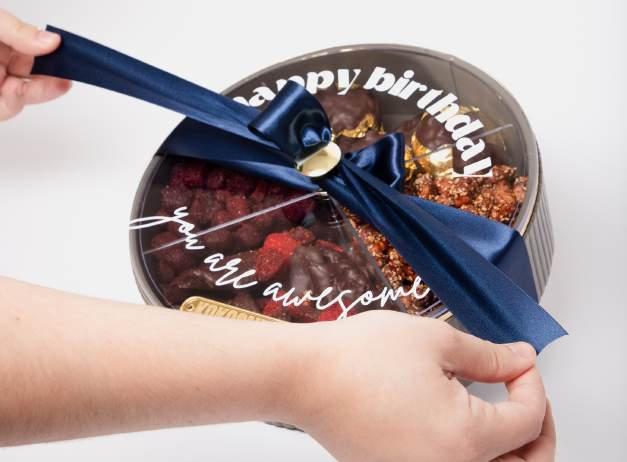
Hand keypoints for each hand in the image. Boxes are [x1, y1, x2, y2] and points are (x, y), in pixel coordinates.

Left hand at [0, 9, 69, 120]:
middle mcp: (2, 63)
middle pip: (39, 72)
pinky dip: (19, 100)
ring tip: (62, 83)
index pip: (37, 46)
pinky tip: (20, 89)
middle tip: (79, 71)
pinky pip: (13, 106)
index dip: (58, 51)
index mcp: (3, 41)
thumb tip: (52, 40)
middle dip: (59, 73)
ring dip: (46, 89)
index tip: (77, 52)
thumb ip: (19, 31)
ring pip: (30, 92)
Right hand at [290, 311, 551, 461]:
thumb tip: (520, 360)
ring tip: (508, 419)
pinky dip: (474, 457)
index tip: (521, 362)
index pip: (527, 421)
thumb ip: (489, 356)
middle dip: (537, 431)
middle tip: (530, 397)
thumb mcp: (435, 341)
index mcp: (464, 441)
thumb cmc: (357, 358)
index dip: (532, 384)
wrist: (303, 378)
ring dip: (511, 453)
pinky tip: (467, 427)